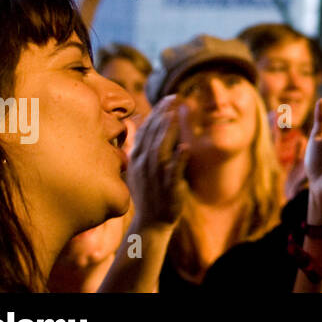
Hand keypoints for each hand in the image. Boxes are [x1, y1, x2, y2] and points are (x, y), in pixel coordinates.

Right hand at [127, 95, 188, 227]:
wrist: (151, 223)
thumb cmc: (150, 192)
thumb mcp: (141, 168)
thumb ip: (143, 147)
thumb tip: (145, 125)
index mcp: (137, 159)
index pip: (145, 131)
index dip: (155, 113)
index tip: (167, 99)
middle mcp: (143, 166)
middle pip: (152, 136)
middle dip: (162, 116)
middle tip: (173, 98)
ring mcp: (155, 177)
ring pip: (159, 151)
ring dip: (166, 132)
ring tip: (174, 115)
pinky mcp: (168, 189)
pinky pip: (172, 173)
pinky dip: (178, 160)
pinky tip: (184, 147)